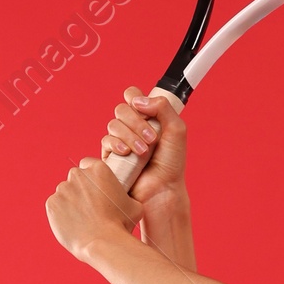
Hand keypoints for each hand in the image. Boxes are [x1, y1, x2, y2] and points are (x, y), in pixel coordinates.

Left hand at [45, 156, 143, 258]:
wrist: (103, 243)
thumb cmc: (121, 224)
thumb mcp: (134, 205)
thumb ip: (125, 195)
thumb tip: (125, 199)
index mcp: (98, 169)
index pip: (88, 164)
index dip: (91, 177)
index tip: (95, 188)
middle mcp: (77, 175)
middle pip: (75, 179)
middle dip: (81, 190)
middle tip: (90, 208)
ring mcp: (62, 189)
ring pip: (65, 194)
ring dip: (71, 203)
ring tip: (83, 221)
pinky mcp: (51, 204)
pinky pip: (56, 207)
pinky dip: (62, 215)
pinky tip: (74, 226)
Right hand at [102, 86, 186, 211]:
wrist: (163, 188)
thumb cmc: (171, 162)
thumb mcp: (176, 130)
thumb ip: (163, 107)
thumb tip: (139, 100)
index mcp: (147, 117)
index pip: (132, 95)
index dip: (134, 97)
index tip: (143, 108)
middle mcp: (132, 126)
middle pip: (121, 109)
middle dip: (136, 122)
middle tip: (152, 139)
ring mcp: (120, 140)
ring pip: (113, 124)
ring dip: (130, 136)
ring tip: (144, 152)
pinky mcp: (111, 155)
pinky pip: (106, 140)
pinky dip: (117, 144)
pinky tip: (127, 153)